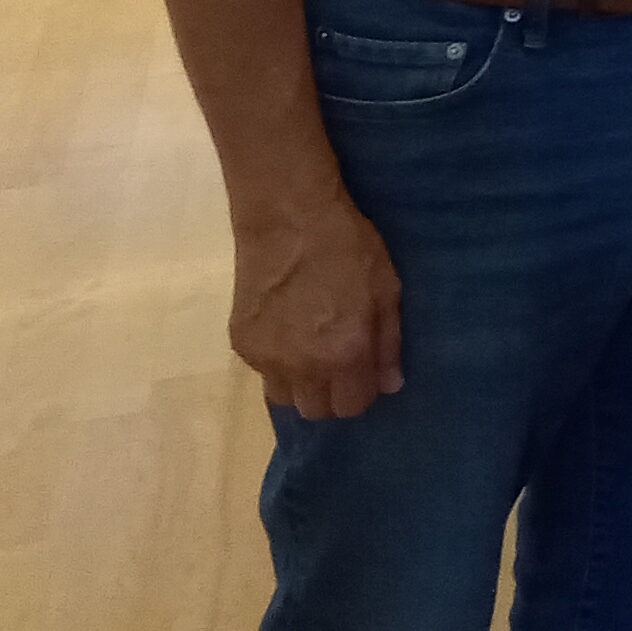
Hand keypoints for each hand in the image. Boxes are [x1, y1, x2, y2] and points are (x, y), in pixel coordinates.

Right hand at [229, 188, 401, 420]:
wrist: (286, 219)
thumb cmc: (347, 246)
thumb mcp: (386, 288)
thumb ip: (389, 342)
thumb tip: (390, 385)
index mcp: (344, 353)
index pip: (353, 406)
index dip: (363, 391)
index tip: (365, 370)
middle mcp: (303, 366)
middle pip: (317, 411)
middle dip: (333, 395)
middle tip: (340, 363)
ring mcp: (267, 358)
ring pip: (286, 398)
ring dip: (302, 385)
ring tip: (311, 352)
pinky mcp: (241, 344)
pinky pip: (263, 372)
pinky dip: (277, 363)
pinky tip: (288, 331)